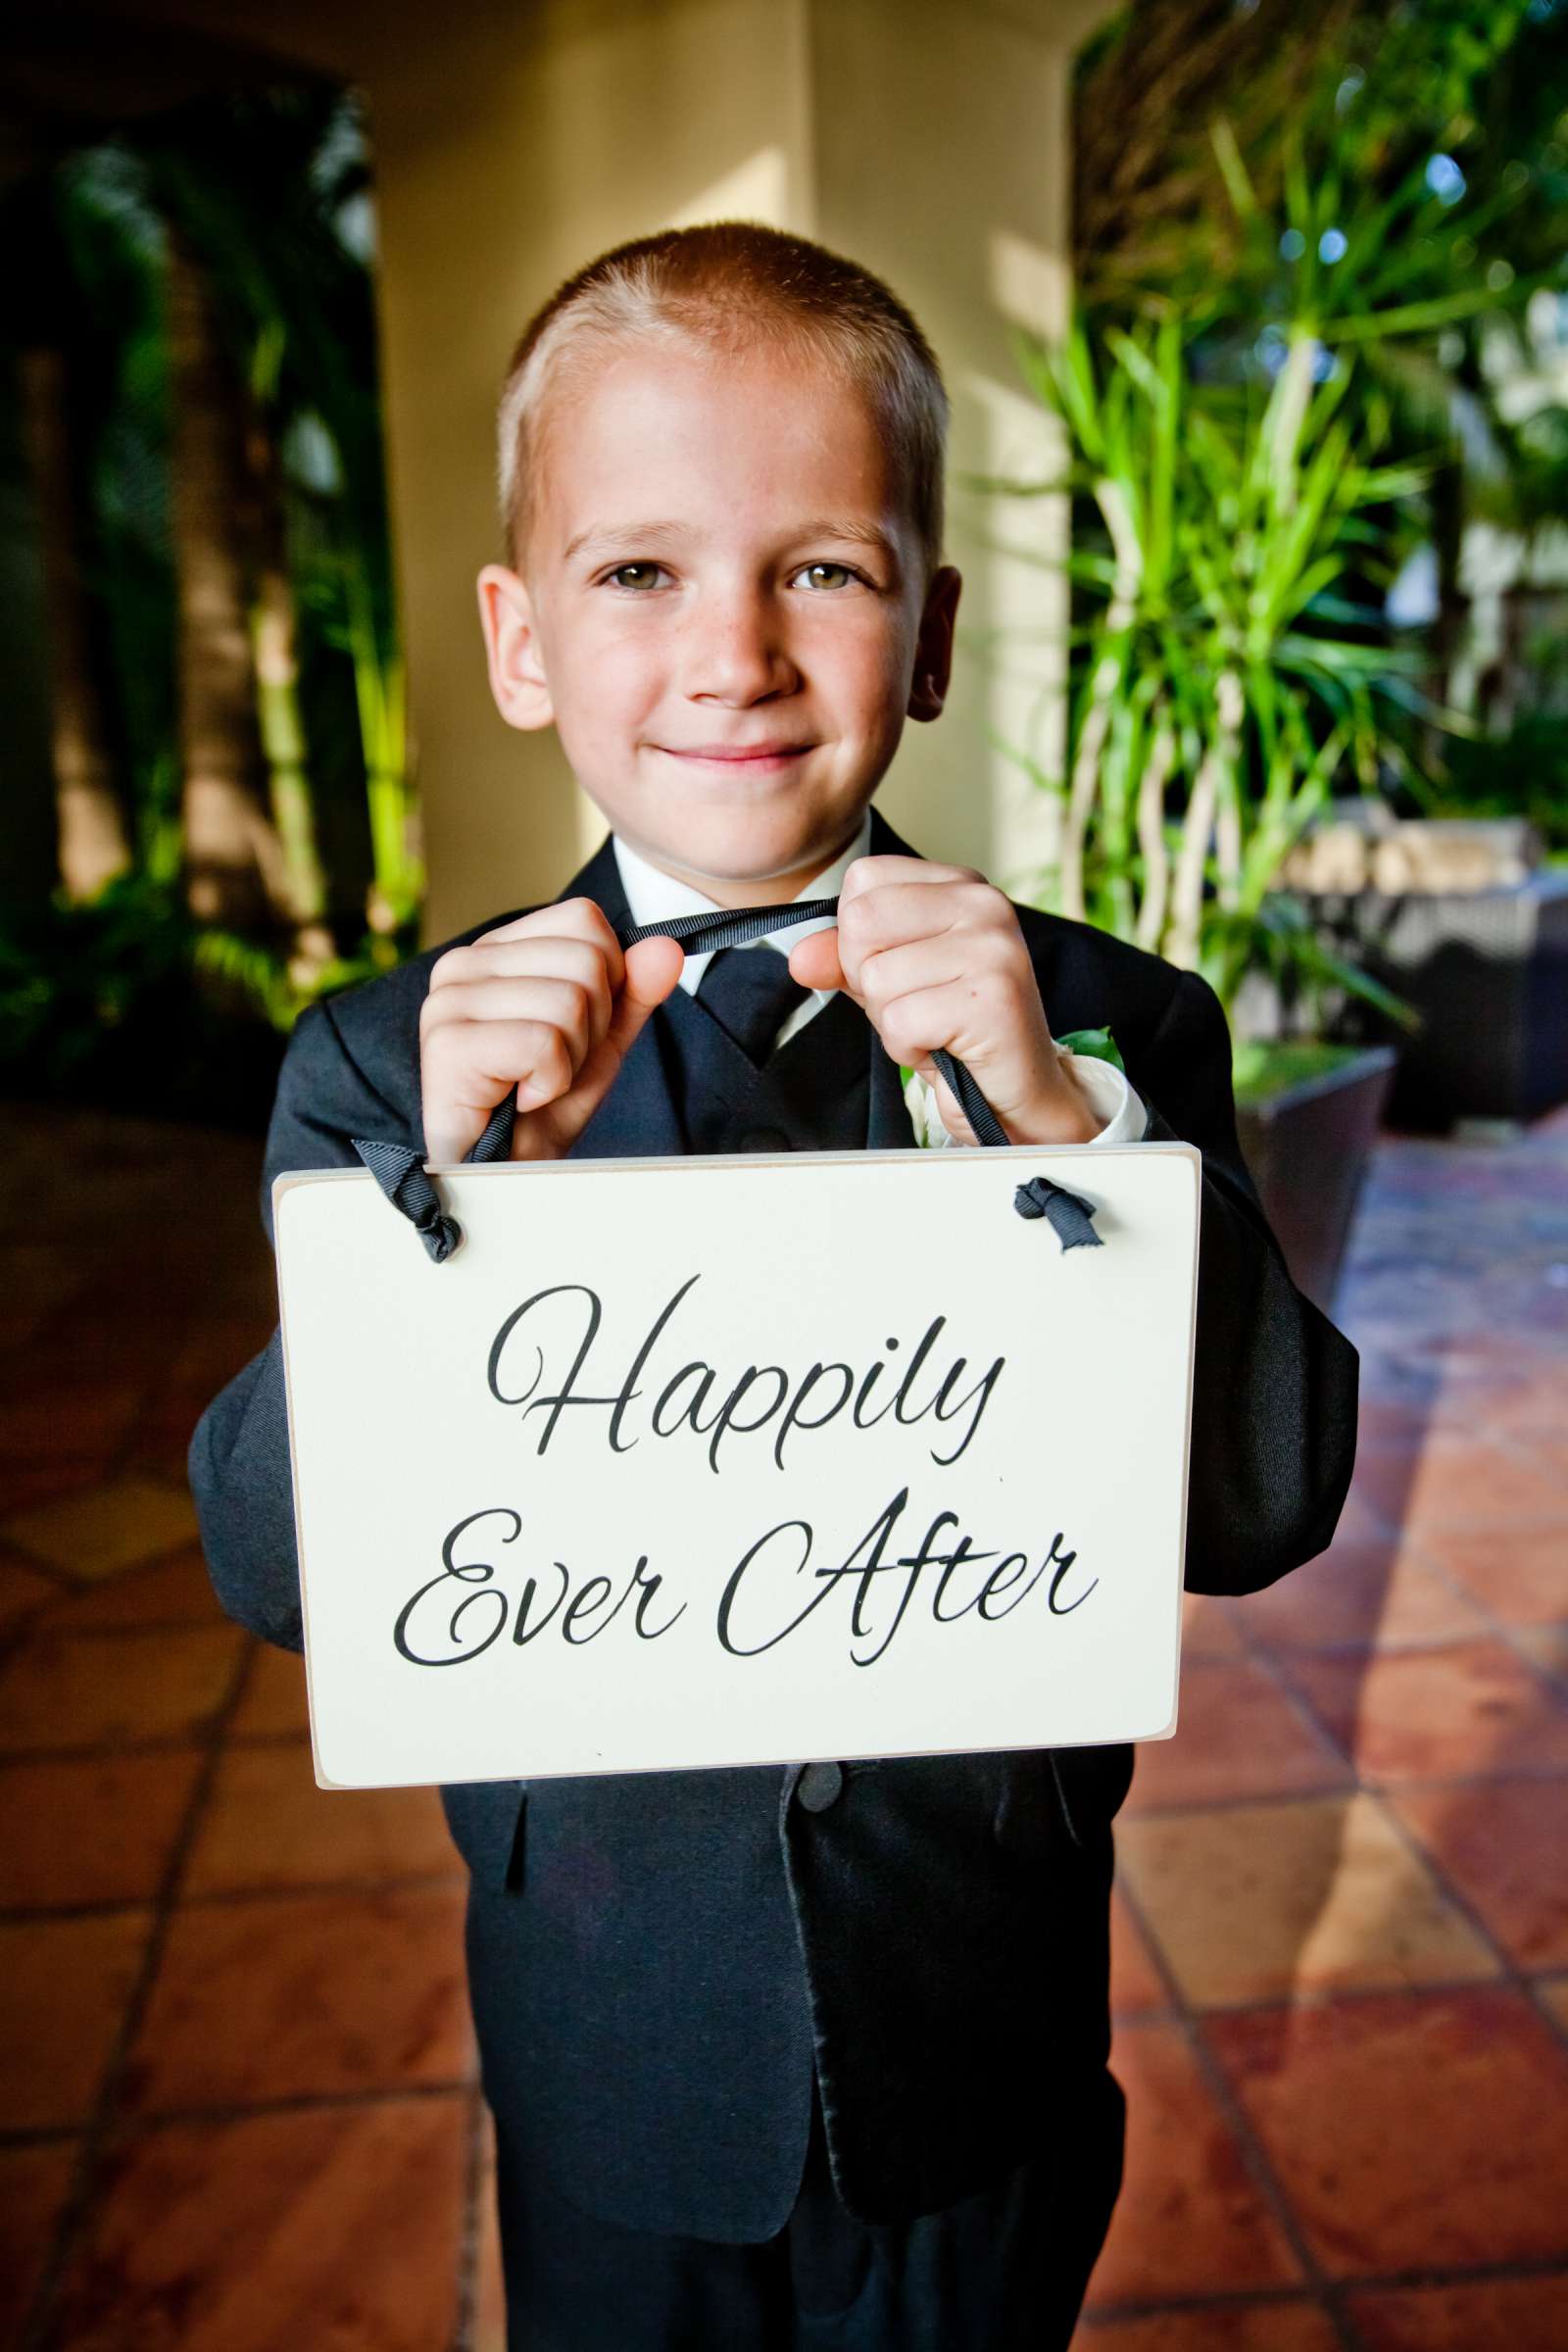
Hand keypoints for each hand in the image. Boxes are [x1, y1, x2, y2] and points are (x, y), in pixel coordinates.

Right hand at [420, 900, 684, 1162]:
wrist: (507, 1174)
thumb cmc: (543, 1108)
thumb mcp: (602, 1041)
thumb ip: (632, 991)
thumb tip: (666, 946)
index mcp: (494, 951)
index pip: (584, 920)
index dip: (606, 983)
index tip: (572, 1032)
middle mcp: (461, 964)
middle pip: (585, 959)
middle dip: (592, 1027)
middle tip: (553, 1067)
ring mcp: (448, 1002)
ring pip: (569, 1001)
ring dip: (571, 1061)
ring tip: (535, 1085)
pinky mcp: (448, 1044)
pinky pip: (544, 1042)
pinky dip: (551, 1083)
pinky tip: (521, 1099)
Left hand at [787, 855, 1100, 1145]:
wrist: (1017, 1095)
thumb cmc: (955, 1032)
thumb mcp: (891, 983)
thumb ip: (844, 958)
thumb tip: (801, 956)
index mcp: (961, 885)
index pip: (864, 880)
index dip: (859, 938)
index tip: (903, 970)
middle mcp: (983, 903)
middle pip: (862, 922)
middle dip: (869, 978)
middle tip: (918, 1004)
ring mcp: (993, 947)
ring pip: (878, 978)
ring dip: (892, 1021)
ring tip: (936, 1029)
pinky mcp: (994, 998)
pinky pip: (901, 1021)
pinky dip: (909, 1048)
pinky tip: (946, 1048)